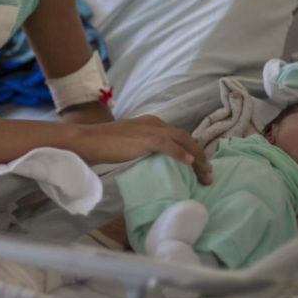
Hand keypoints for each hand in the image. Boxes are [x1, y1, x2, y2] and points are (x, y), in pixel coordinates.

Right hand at [75, 115, 211, 183]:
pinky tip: (190, 163)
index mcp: (151, 123)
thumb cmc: (104, 145)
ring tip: (205, 173)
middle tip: (208, 174)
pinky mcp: (145, 138)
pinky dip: (181, 153)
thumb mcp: (130, 145)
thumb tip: (156, 163)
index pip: (178, 136)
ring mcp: (150, 129)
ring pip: (182, 140)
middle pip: (185, 137)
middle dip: (199, 155)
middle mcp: (154, 123)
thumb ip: (144, 149)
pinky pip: (168, 145)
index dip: (191, 150)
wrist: (89, 141)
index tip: (199, 167)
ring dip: (196, 157)